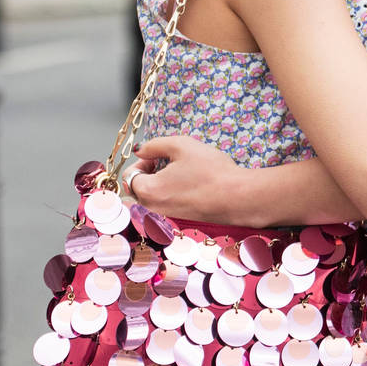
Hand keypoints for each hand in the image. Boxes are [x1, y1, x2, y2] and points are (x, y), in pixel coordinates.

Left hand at [124, 136, 245, 224]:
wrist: (237, 196)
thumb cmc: (210, 170)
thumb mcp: (181, 145)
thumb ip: (154, 145)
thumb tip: (141, 151)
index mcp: (148, 191)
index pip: (129, 176)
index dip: (142, 161)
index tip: (159, 156)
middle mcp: (153, 209)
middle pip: (138, 189)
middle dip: (149, 173)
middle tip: (170, 162)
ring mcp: (167, 217)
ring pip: (153, 197)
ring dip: (161, 182)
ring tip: (183, 171)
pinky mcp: (180, 220)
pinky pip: (166, 204)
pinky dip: (172, 192)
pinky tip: (191, 183)